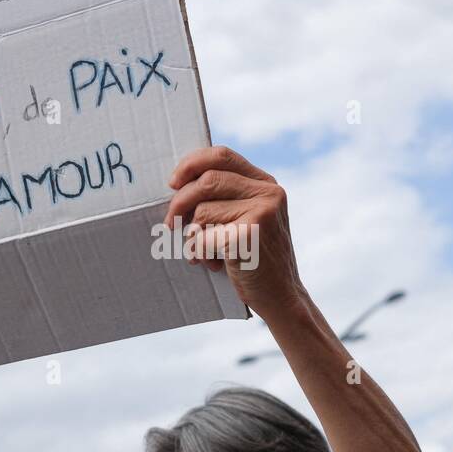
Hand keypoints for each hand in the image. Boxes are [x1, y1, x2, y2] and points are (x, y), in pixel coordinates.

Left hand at [164, 146, 304, 320]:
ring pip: (202, 211)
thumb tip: (178, 184)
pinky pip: (204, 237)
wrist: (281, 296)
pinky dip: (199, 252)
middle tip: (171, 224)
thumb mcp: (248, 219)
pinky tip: (211, 264)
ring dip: (193, 236)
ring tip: (205, 253)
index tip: (174, 182)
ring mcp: (263, 212)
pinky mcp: (250, 234)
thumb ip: (226, 197)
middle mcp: (269, 192)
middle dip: (180, 202)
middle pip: (207, 181)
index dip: (191, 164)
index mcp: (266, 184)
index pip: (222, 155)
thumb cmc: (255, 258)